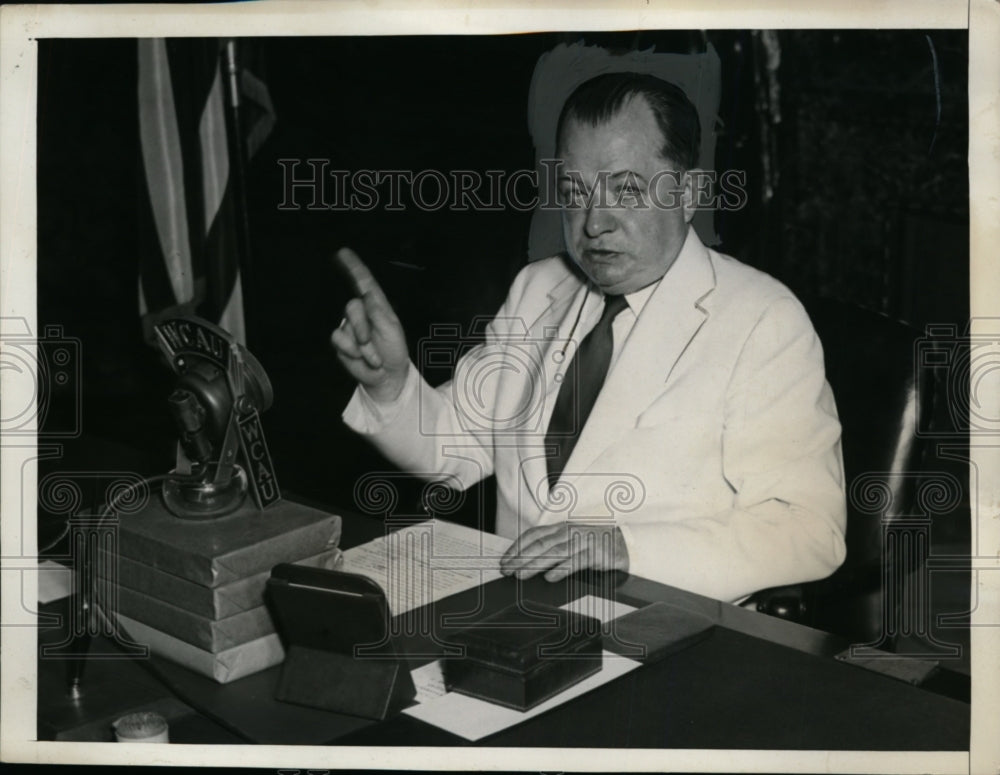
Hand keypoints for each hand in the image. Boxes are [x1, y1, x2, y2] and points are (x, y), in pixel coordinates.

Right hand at [331, 247, 409, 402]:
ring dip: (361, 345)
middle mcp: (361, 313)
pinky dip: (351, 350)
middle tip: (372, 343)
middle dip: (362, 327)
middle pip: (352, 305)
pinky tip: (360, 357)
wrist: (387, 375)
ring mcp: (349, 326)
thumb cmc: (393, 351)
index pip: (364, 282)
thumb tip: (366, 296)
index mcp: (377, 305)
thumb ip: (378, 313)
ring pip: (346, 325)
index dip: (354, 267)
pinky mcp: (341, 341)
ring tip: (372, 355)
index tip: (344, 253)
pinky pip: (338, 338)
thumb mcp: (392, 330)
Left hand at [499, 523, 628, 581]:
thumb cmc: (593, 543)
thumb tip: (526, 560)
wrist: (623, 543)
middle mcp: (569, 532)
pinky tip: (550, 577)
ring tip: (521, 575)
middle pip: (540, 544)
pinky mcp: (595, 554)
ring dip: (534, 564)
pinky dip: (561, 570)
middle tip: (507, 570)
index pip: (534, 534)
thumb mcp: (571, 540)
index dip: (517, 546)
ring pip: (554, 553)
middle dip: (520, 557)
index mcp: (561, 528)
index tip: (505, 559)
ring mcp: (582, 542)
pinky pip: (575, 562)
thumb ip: (552, 546)